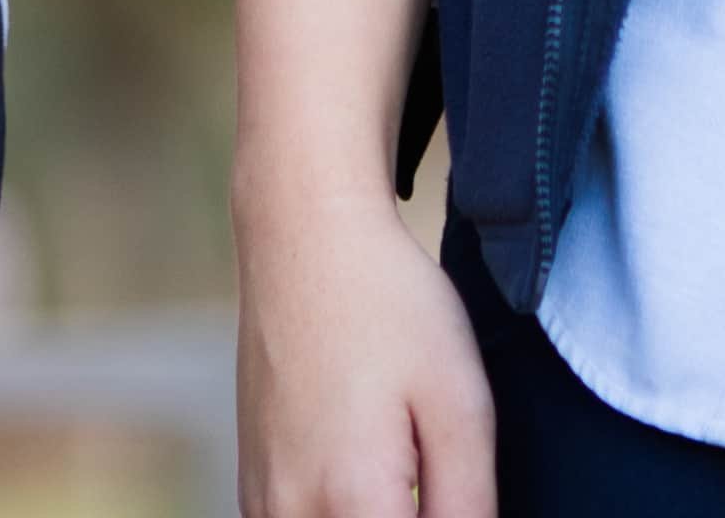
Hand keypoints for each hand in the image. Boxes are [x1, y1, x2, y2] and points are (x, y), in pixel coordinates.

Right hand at [237, 169, 499, 515]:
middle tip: (435, 470)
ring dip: (375, 516)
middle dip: (410, 516)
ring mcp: (263, 502)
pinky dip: (338, 517)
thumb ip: (471, 507)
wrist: (303, 234)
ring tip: (404, 469)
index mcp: (355, 501)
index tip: (457, 489)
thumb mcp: (461, 405)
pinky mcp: (253, 485)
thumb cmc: (388, 306)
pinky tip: (368, 474)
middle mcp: (294, 513)